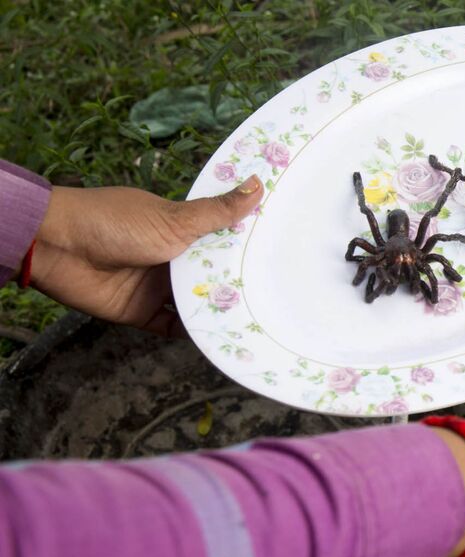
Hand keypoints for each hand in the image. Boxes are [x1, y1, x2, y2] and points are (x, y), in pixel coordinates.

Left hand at [30, 176, 263, 336]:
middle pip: (211, 278)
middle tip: (277, 299)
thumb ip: (218, 212)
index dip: (246, 252)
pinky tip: (219, 339)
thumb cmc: (115, 223)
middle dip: (236, 288)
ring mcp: (156, 287)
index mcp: (180, 231)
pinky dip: (192, 334)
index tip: (280, 260)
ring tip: (256, 323)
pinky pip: (173, 327)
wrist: (59, 248)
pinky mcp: (142, 312)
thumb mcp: (176, 219)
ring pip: (195, 304)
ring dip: (217, 312)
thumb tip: (257, 185)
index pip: (220, 243)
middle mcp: (170, 259)